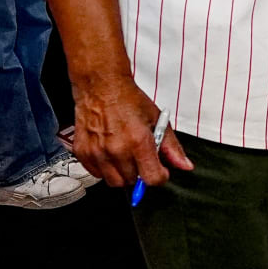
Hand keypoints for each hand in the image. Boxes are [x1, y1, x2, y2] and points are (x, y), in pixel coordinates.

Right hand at [73, 75, 191, 188]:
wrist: (101, 87)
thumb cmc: (128, 101)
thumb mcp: (157, 120)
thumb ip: (172, 147)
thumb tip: (184, 165)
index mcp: (138, 141)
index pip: (152, 178)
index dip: (159, 176)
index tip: (159, 170)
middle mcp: (116, 149)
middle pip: (132, 181)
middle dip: (139, 172)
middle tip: (139, 156)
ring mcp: (97, 152)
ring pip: (114, 181)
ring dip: (122, 173)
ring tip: (124, 154)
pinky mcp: (82, 152)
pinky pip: (96, 174)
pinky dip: (104, 168)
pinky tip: (110, 153)